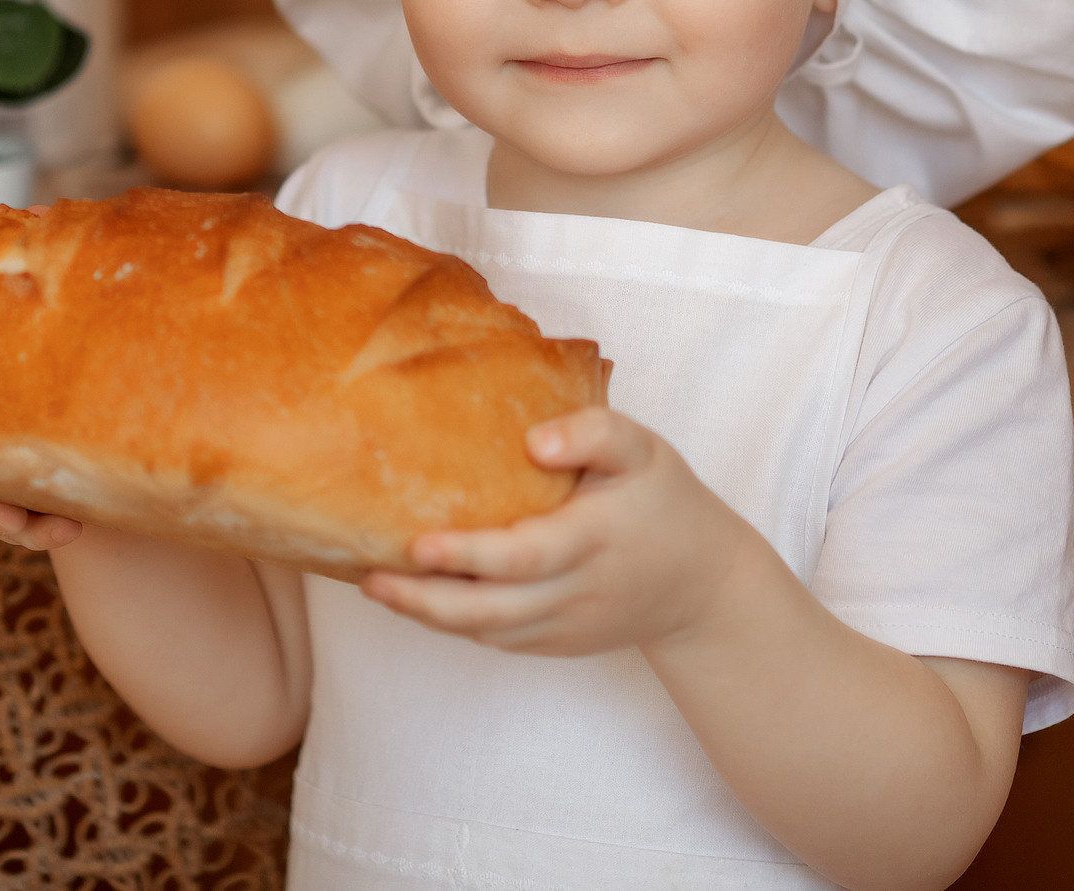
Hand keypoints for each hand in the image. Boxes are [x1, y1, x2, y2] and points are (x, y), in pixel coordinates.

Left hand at [360, 408, 758, 656]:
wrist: (703, 584)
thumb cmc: (663, 501)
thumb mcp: (644, 449)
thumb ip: (594, 432)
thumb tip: (534, 441)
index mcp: (595, 538)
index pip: (524, 556)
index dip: (469, 556)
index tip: (418, 544)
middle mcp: (577, 591)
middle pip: (492, 609)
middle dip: (426, 600)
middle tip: (370, 577)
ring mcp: (565, 625)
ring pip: (487, 630)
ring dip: (429, 615)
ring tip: (376, 584)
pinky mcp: (556, 643)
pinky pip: (498, 638)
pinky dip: (454, 624)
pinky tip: (417, 598)